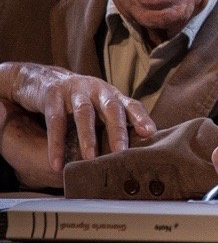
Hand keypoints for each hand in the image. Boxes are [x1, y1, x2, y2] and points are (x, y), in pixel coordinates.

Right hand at [1, 62, 156, 172]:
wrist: (43, 78)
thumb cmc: (79, 99)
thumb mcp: (99, 105)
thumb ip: (114, 122)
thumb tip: (131, 151)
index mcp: (112, 94)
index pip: (131, 104)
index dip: (141, 118)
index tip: (150, 133)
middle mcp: (97, 90)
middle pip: (111, 108)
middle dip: (118, 130)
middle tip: (121, 152)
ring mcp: (75, 91)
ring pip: (84, 113)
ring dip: (88, 137)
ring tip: (90, 159)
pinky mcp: (52, 96)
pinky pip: (55, 121)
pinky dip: (56, 143)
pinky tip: (57, 163)